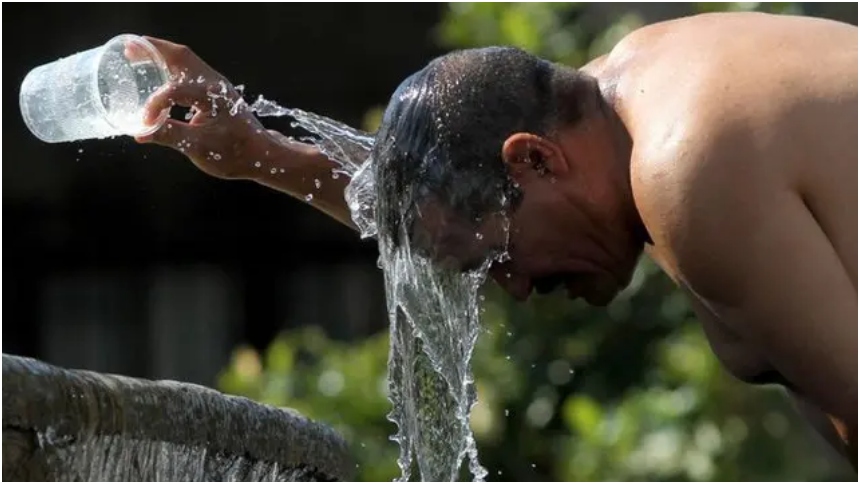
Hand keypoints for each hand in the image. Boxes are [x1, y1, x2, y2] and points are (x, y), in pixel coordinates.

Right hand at [132, 37, 273, 179]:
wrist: (260, 154)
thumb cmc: (234, 152)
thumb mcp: (199, 148)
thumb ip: (169, 136)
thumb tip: (140, 133)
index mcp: (211, 96)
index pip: (174, 90)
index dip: (155, 104)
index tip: (145, 122)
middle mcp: (214, 83)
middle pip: (180, 56)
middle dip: (153, 50)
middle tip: (128, 50)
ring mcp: (216, 85)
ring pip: (185, 60)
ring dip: (162, 55)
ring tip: (137, 54)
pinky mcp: (216, 91)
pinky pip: (190, 70)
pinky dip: (171, 66)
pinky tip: (158, 74)